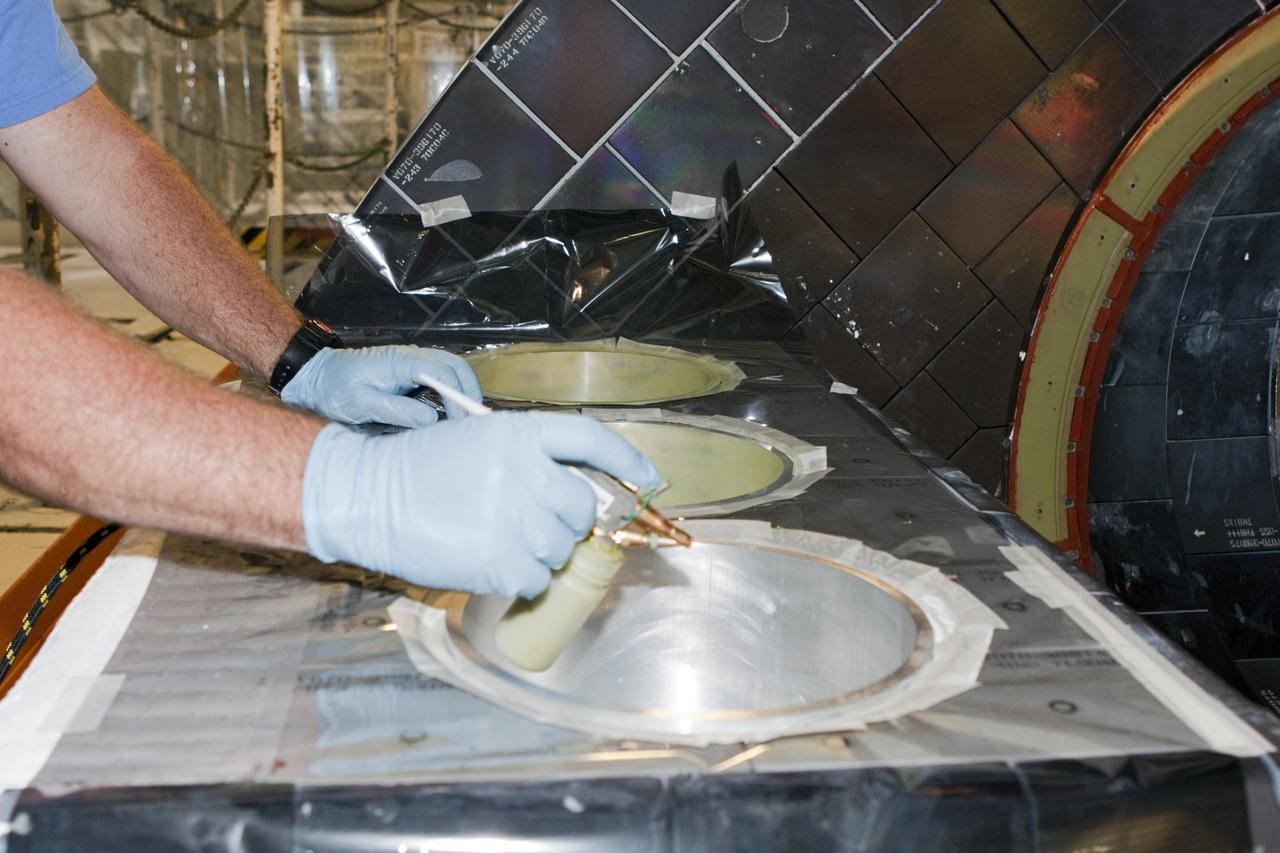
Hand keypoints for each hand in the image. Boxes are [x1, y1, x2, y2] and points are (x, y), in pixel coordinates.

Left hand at [281, 345, 481, 426]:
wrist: (316, 376)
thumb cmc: (335, 388)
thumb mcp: (361, 404)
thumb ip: (397, 410)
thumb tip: (431, 419)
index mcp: (402, 361)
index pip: (444, 373)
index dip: (458, 398)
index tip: (461, 422)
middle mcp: (412, 357)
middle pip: (455, 366)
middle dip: (469, 392)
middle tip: (474, 422)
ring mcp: (412, 362)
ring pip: (451, 369)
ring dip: (463, 390)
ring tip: (467, 418)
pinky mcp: (409, 372)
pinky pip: (440, 375)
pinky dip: (452, 390)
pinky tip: (452, 411)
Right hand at [302, 411, 660, 596]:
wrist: (367, 496)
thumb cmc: (420, 470)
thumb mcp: (479, 442)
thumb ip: (530, 460)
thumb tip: (577, 497)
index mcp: (520, 434)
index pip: (592, 440)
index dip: (629, 462)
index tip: (651, 481)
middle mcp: (526, 473)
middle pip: (581, 508)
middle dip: (566, 521)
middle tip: (528, 521)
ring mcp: (516, 519)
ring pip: (560, 550)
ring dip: (537, 552)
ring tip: (492, 536)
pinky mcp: (501, 561)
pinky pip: (536, 581)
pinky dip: (518, 580)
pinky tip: (485, 559)